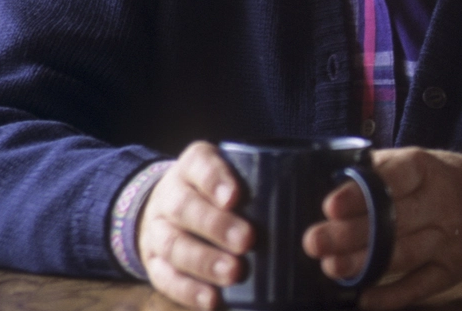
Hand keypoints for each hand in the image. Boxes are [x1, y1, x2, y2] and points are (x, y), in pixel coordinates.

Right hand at [139, 142, 252, 309]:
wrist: (165, 207)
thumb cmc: (215, 192)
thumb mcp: (230, 172)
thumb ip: (259, 178)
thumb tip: (308, 199)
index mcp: (191, 167)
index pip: (200, 164)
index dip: (215, 180)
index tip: (235, 197)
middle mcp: (169, 195)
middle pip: (185, 208)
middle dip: (216, 225)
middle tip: (247, 240)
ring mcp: (157, 230)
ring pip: (174, 245)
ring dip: (204, 261)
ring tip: (233, 273)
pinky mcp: (153, 262)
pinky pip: (165, 277)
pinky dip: (188, 290)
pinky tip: (212, 300)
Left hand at [305, 148, 461, 309]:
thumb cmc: (449, 181)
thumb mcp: (424, 163)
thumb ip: (383, 169)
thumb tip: (331, 179)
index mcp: (430, 170)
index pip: (395, 177)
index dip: (362, 191)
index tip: (331, 203)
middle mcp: (442, 204)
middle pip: (393, 220)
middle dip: (350, 233)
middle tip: (314, 240)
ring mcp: (449, 240)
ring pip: (403, 254)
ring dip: (364, 263)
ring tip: (331, 267)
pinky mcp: (452, 270)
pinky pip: (420, 286)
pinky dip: (391, 295)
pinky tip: (364, 297)